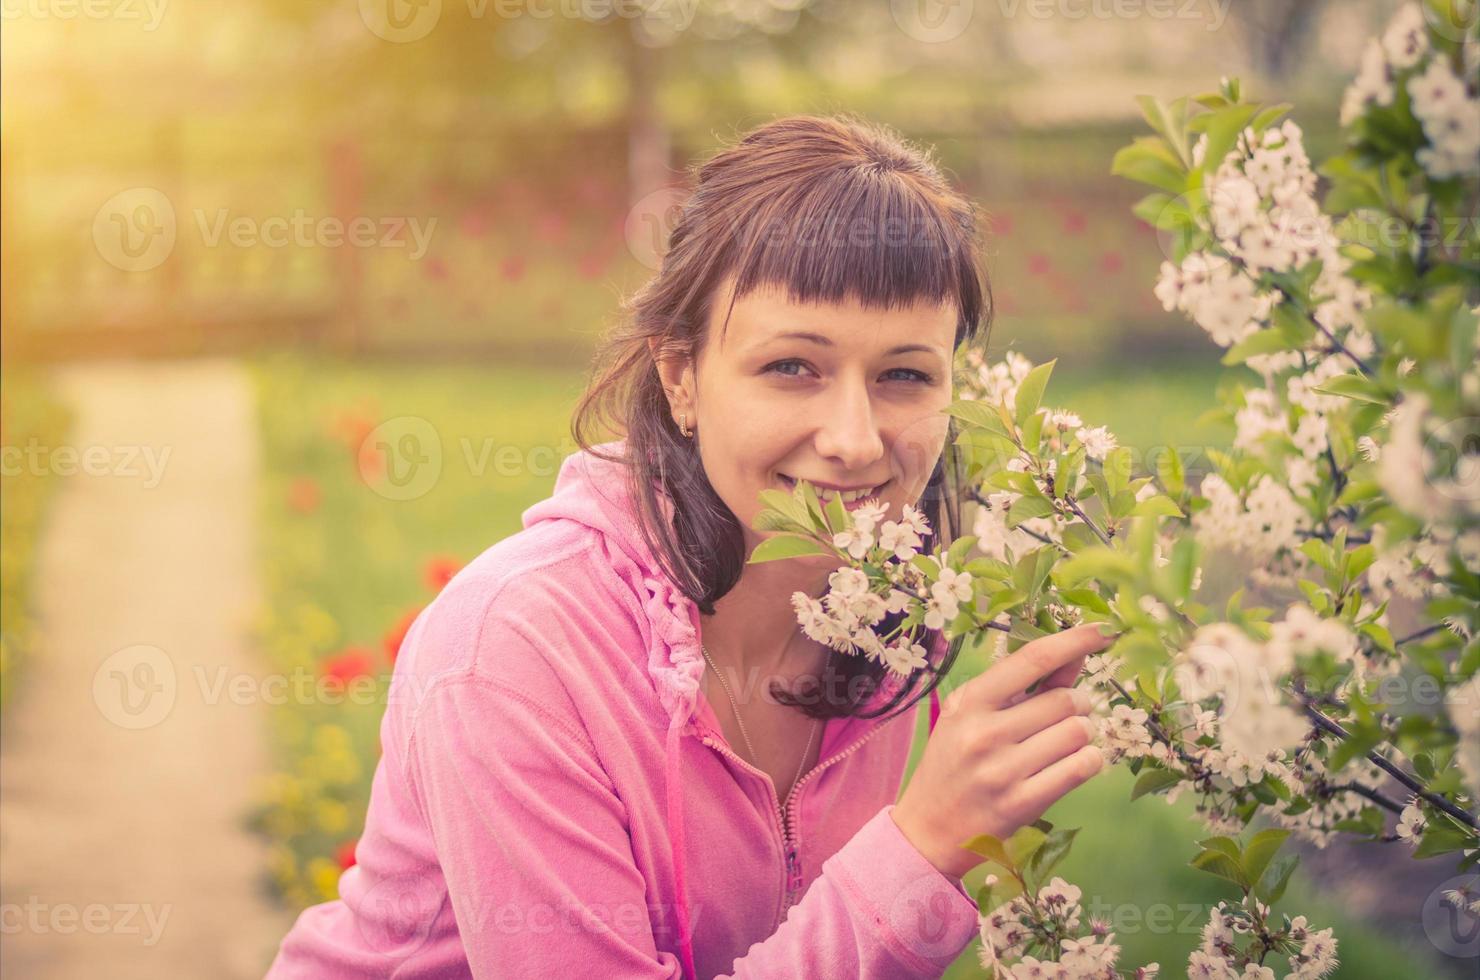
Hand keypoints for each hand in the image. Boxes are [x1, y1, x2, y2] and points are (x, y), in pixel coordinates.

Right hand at [891, 623, 1117, 878]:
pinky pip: (1081, 768)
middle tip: (1069, 713)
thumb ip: (1022, 685)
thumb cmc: (954, 762)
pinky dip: (1089, 760)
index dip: (1073, 641)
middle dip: (1079, 703)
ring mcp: (1004, 771)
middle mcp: (985, 733)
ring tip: (1065, 741)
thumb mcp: (972, 714)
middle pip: (1065, 700)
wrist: (928, 828)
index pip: (1032, 660)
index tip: (1103, 630)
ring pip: (1078, 733)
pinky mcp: (1023, 803)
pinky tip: (1074, 762)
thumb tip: (1075, 654)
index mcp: (970, 702)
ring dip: (1083, 733)